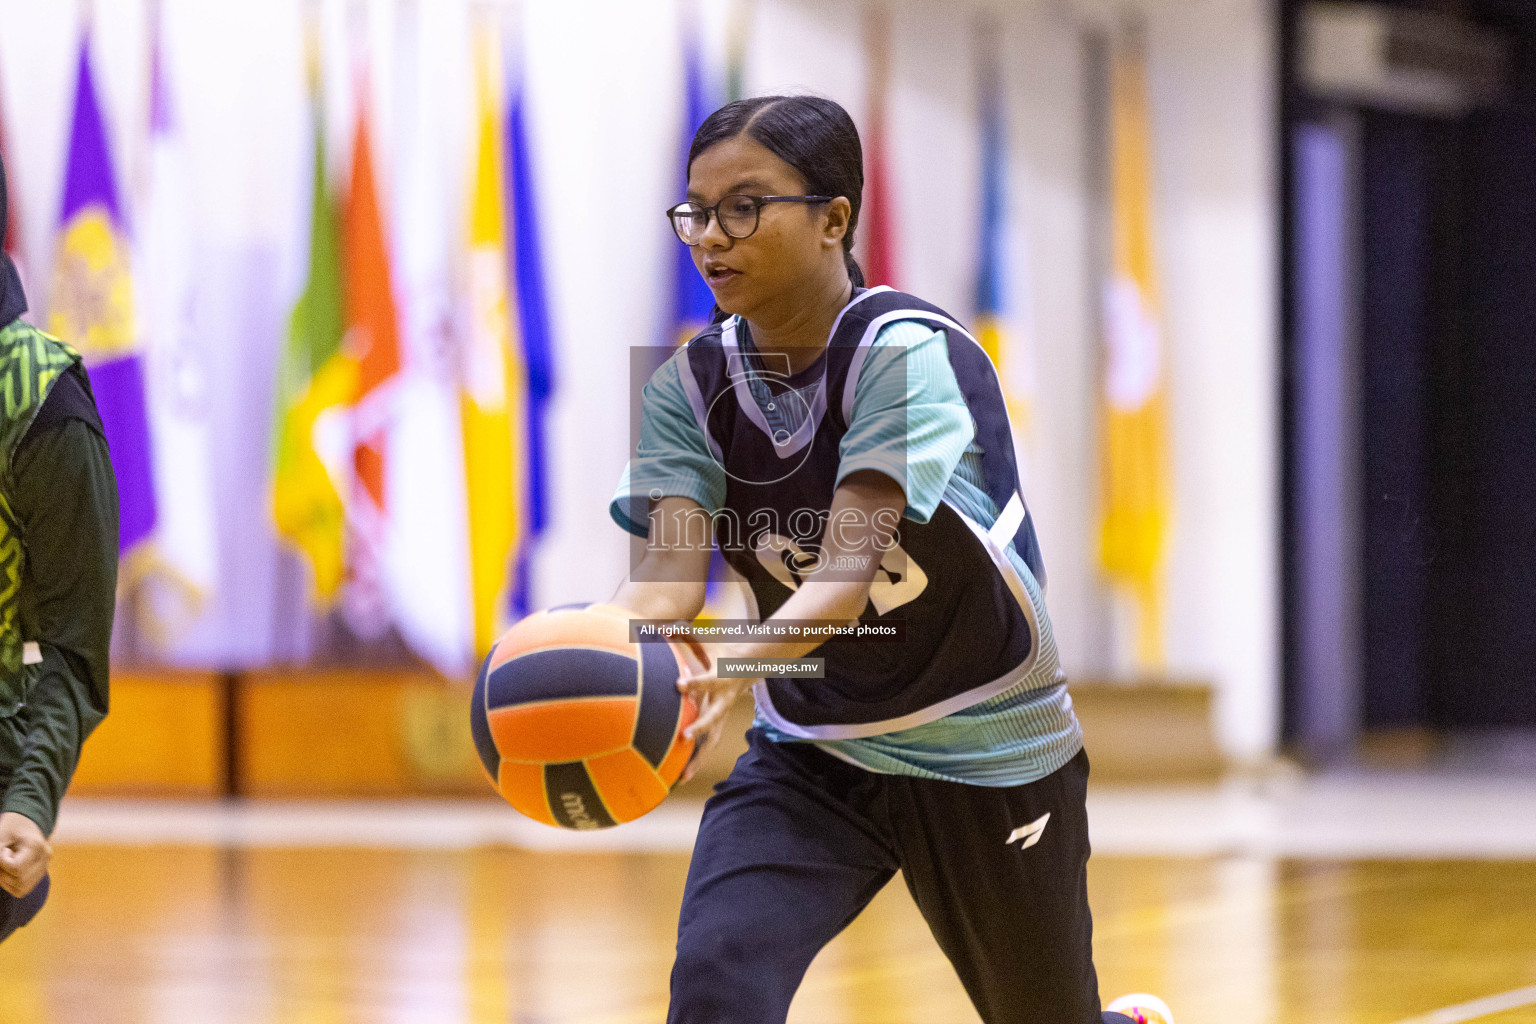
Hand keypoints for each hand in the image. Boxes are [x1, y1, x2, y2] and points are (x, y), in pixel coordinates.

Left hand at [0, 811, 50, 898]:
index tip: (4, 850)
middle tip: (1, 860)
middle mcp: (45, 858)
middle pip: (20, 880)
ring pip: (21, 888)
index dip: (2, 863)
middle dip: (3, 874)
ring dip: (6, 881)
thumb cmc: (10, 829)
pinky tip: (9, 872)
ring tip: (4, 866)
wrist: (25, 824)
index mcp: (37, 846)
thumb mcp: (0, 837)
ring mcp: (44, 867)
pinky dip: (11, 885)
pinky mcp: (39, 875)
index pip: (17, 867)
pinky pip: (22, 890)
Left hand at [674, 642, 753, 783]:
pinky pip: (707, 747)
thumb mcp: (709, 642)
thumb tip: (662, 623)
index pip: (706, 680)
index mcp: (719, 678)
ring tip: (683, 777)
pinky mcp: (717, 726)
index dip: (694, 682)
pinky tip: (680, 778)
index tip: (678, 684)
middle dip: (700, 727)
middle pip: (713, 717)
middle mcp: (722, 700)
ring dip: (698, 758)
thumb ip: (686, 635)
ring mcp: (721, 716)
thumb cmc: (723, 654)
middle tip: (684, 737)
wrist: (751, 667)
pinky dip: (695, 762)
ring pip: (712, 741)